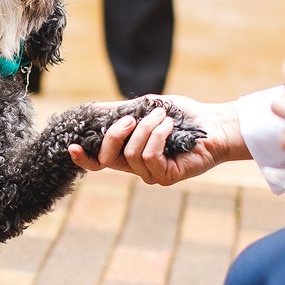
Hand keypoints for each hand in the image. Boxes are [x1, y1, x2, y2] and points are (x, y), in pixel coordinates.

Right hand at [68, 97, 247, 185]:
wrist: (212, 123)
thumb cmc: (180, 116)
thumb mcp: (143, 109)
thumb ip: (118, 111)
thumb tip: (91, 108)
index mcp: (127, 152)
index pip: (98, 162)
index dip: (83, 158)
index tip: (73, 146)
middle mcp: (136, 168)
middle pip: (108, 159)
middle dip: (116, 134)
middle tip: (132, 117)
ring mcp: (151, 175)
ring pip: (132, 154)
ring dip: (146, 129)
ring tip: (162, 116)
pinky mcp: (167, 176)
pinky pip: (150, 157)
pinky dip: (158, 136)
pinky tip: (169, 126)